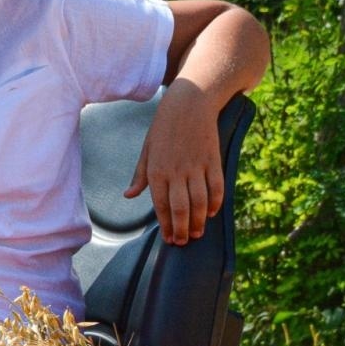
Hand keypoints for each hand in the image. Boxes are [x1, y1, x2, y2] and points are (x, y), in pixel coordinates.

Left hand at [122, 82, 224, 245]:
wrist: (189, 104)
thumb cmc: (163, 128)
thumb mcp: (147, 150)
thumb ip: (140, 176)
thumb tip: (128, 195)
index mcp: (157, 170)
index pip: (161, 205)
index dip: (165, 225)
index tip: (168, 239)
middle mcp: (176, 171)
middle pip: (181, 208)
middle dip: (181, 229)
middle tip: (182, 242)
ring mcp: (197, 166)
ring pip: (200, 202)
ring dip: (198, 221)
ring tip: (196, 234)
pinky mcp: (213, 160)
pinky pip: (216, 188)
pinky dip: (215, 203)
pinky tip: (210, 213)